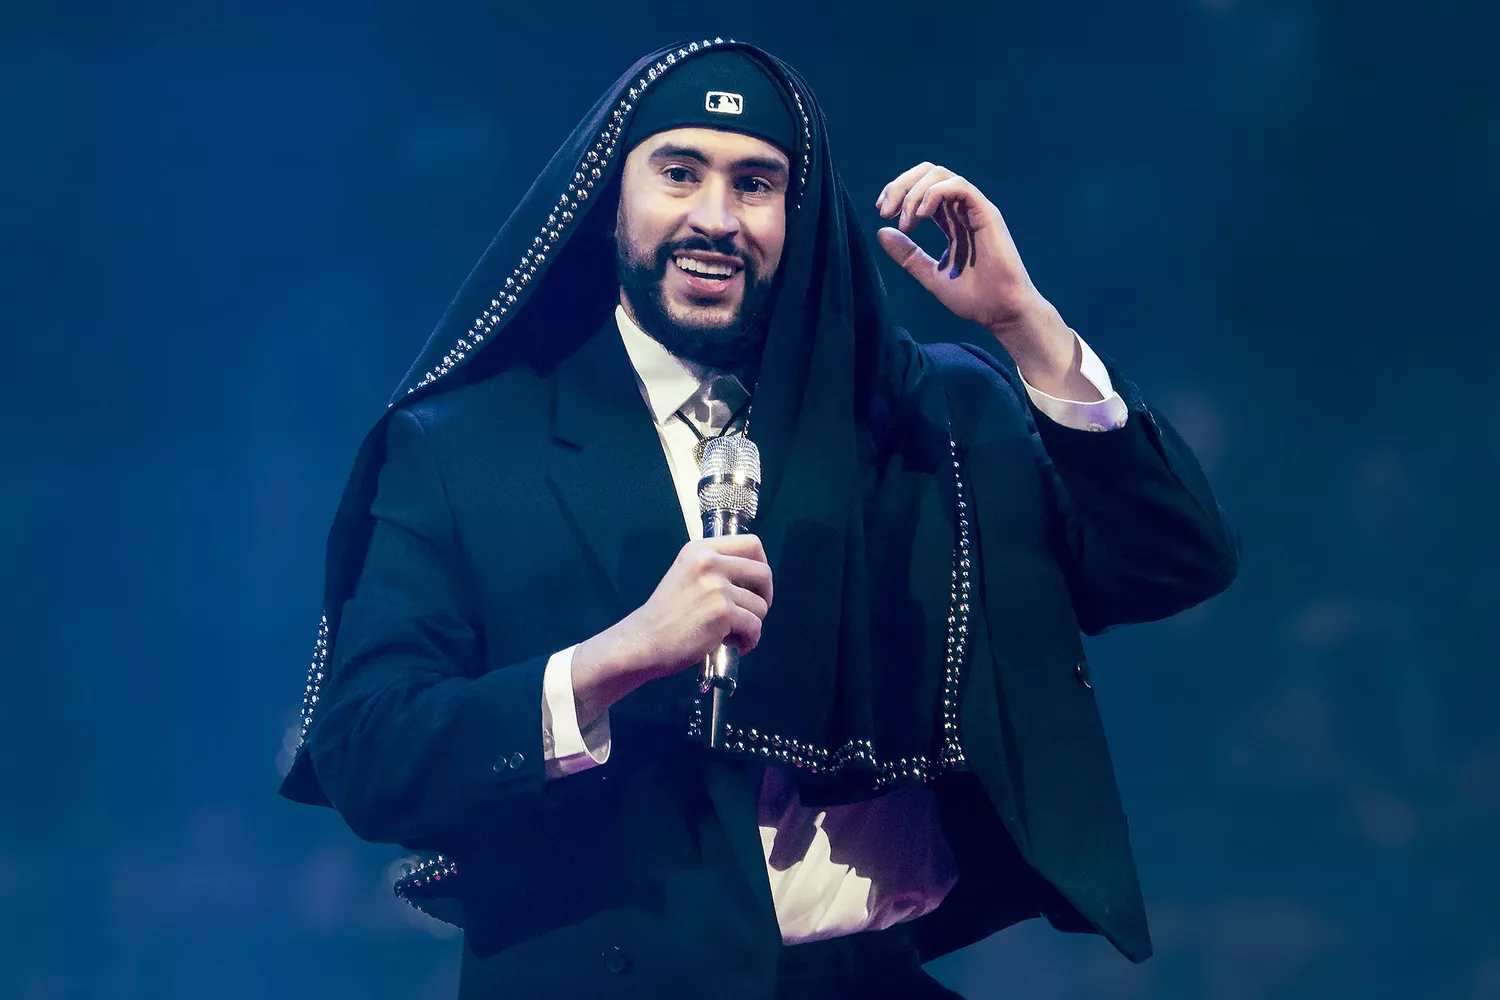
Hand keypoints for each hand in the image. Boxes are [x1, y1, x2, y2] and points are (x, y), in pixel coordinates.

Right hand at [571, 535, 772, 724]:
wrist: (643, 641)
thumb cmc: (665, 615)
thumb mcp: (685, 576)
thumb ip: (714, 570)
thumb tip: (753, 578)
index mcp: (700, 550)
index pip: (752, 543)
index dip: (761, 565)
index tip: (755, 586)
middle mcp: (709, 562)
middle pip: (763, 573)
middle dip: (765, 597)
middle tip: (752, 613)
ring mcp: (716, 586)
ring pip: (760, 606)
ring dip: (752, 624)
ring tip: (730, 634)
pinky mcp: (722, 612)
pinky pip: (755, 627)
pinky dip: (749, 641)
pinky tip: (734, 646)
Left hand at [875, 163, 1092, 396]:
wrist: (1000, 311)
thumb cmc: (973, 297)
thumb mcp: (929, 274)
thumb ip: (908, 254)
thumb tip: (881, 232)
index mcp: (950, 221)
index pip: (922, 188)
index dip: (899, 191)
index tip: (882, 211)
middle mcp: (962, 210)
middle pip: (928, 173)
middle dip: (901, 185)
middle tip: (885, 210)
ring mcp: (975, 209)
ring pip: (941, 175)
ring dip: (915, 191)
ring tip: (906, 221)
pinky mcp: (987, 213)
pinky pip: (959, 187)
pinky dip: (934, 194)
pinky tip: (922, 216)